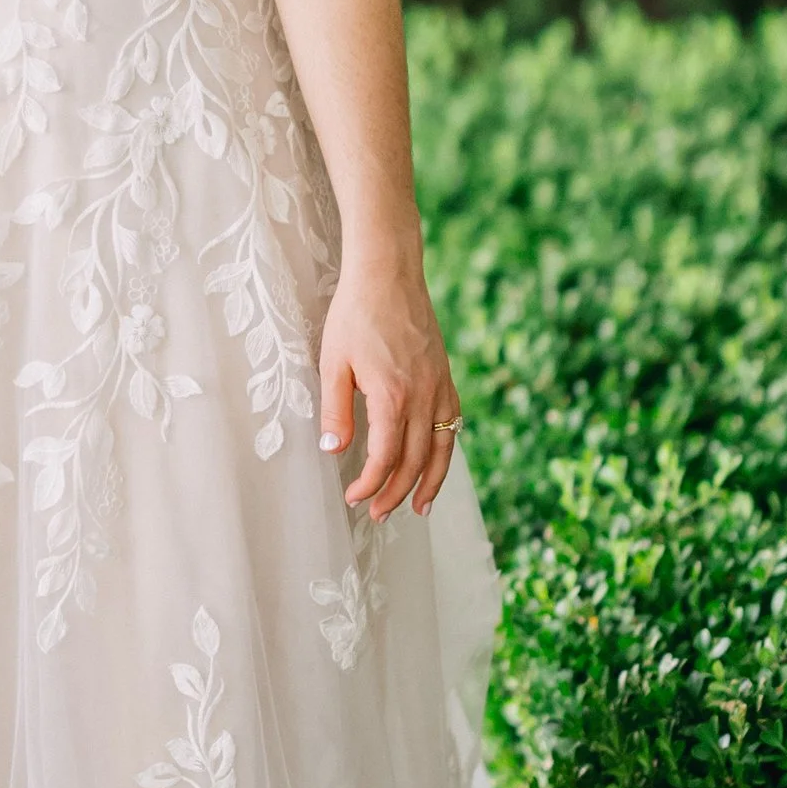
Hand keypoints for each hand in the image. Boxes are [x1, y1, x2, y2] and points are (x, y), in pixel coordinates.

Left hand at [318, 253, 460, 520]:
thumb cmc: (354, 314)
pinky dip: (447, 450)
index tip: (353, 497)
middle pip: (415, 461)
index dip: (370, 484)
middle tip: (378, 513)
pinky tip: (437, 462)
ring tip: (419, 508)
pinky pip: (453, 423)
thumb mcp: (333, 362)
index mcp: (392, 396)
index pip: (385, 458)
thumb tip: (334, 452)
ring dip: (431, 482)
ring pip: (442, 448)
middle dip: (397, 493)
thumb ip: (336, 410)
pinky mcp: (445, 376)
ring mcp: (439, 386)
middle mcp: (423, 396)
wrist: (388, 273)